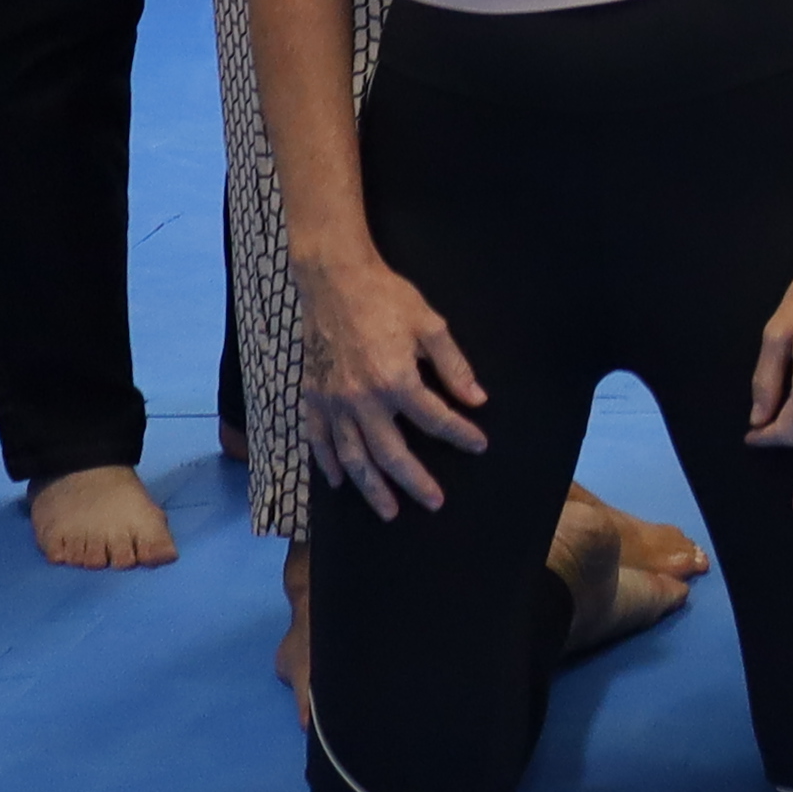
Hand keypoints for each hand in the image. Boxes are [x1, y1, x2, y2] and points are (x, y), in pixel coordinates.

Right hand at [294, 241, 489, 517]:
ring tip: (388, 511)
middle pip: (391, 453)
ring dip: (372, 488)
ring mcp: (334, 402)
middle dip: (414, 482)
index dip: (460, 434)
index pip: (435, 419)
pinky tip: (341, 482)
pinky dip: (329, 465)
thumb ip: (453, 366)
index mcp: (397, 379)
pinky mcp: (313, 398)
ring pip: (353, 458)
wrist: (335, 280)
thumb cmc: (387, 298)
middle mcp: (363, 399)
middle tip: (434, 502)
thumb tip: (477, 399)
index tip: (479, 446)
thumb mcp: (430, 325)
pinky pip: (319, 441)